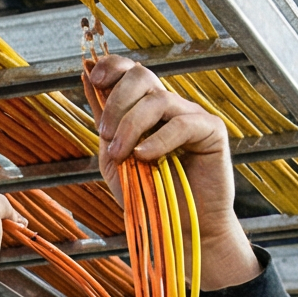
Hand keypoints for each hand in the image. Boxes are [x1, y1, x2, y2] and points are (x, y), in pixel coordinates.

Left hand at [86, 53, 259, 287]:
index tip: (93, 79)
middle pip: (142, 77)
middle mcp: (169, 106)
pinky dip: (159, 139)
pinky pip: (182, 123)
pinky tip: (146, 157)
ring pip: (158, 99)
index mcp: (145, 108)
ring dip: (131, 125)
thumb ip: (104, 122)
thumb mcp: (114, 157)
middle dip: (116, 101)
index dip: (111, 66)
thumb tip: (85, 79)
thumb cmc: (148, 196)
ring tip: (122, 154)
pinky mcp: (212, 130)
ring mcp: (192, 115)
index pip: (130, 71)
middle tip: (104, 133)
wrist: (178, 230)